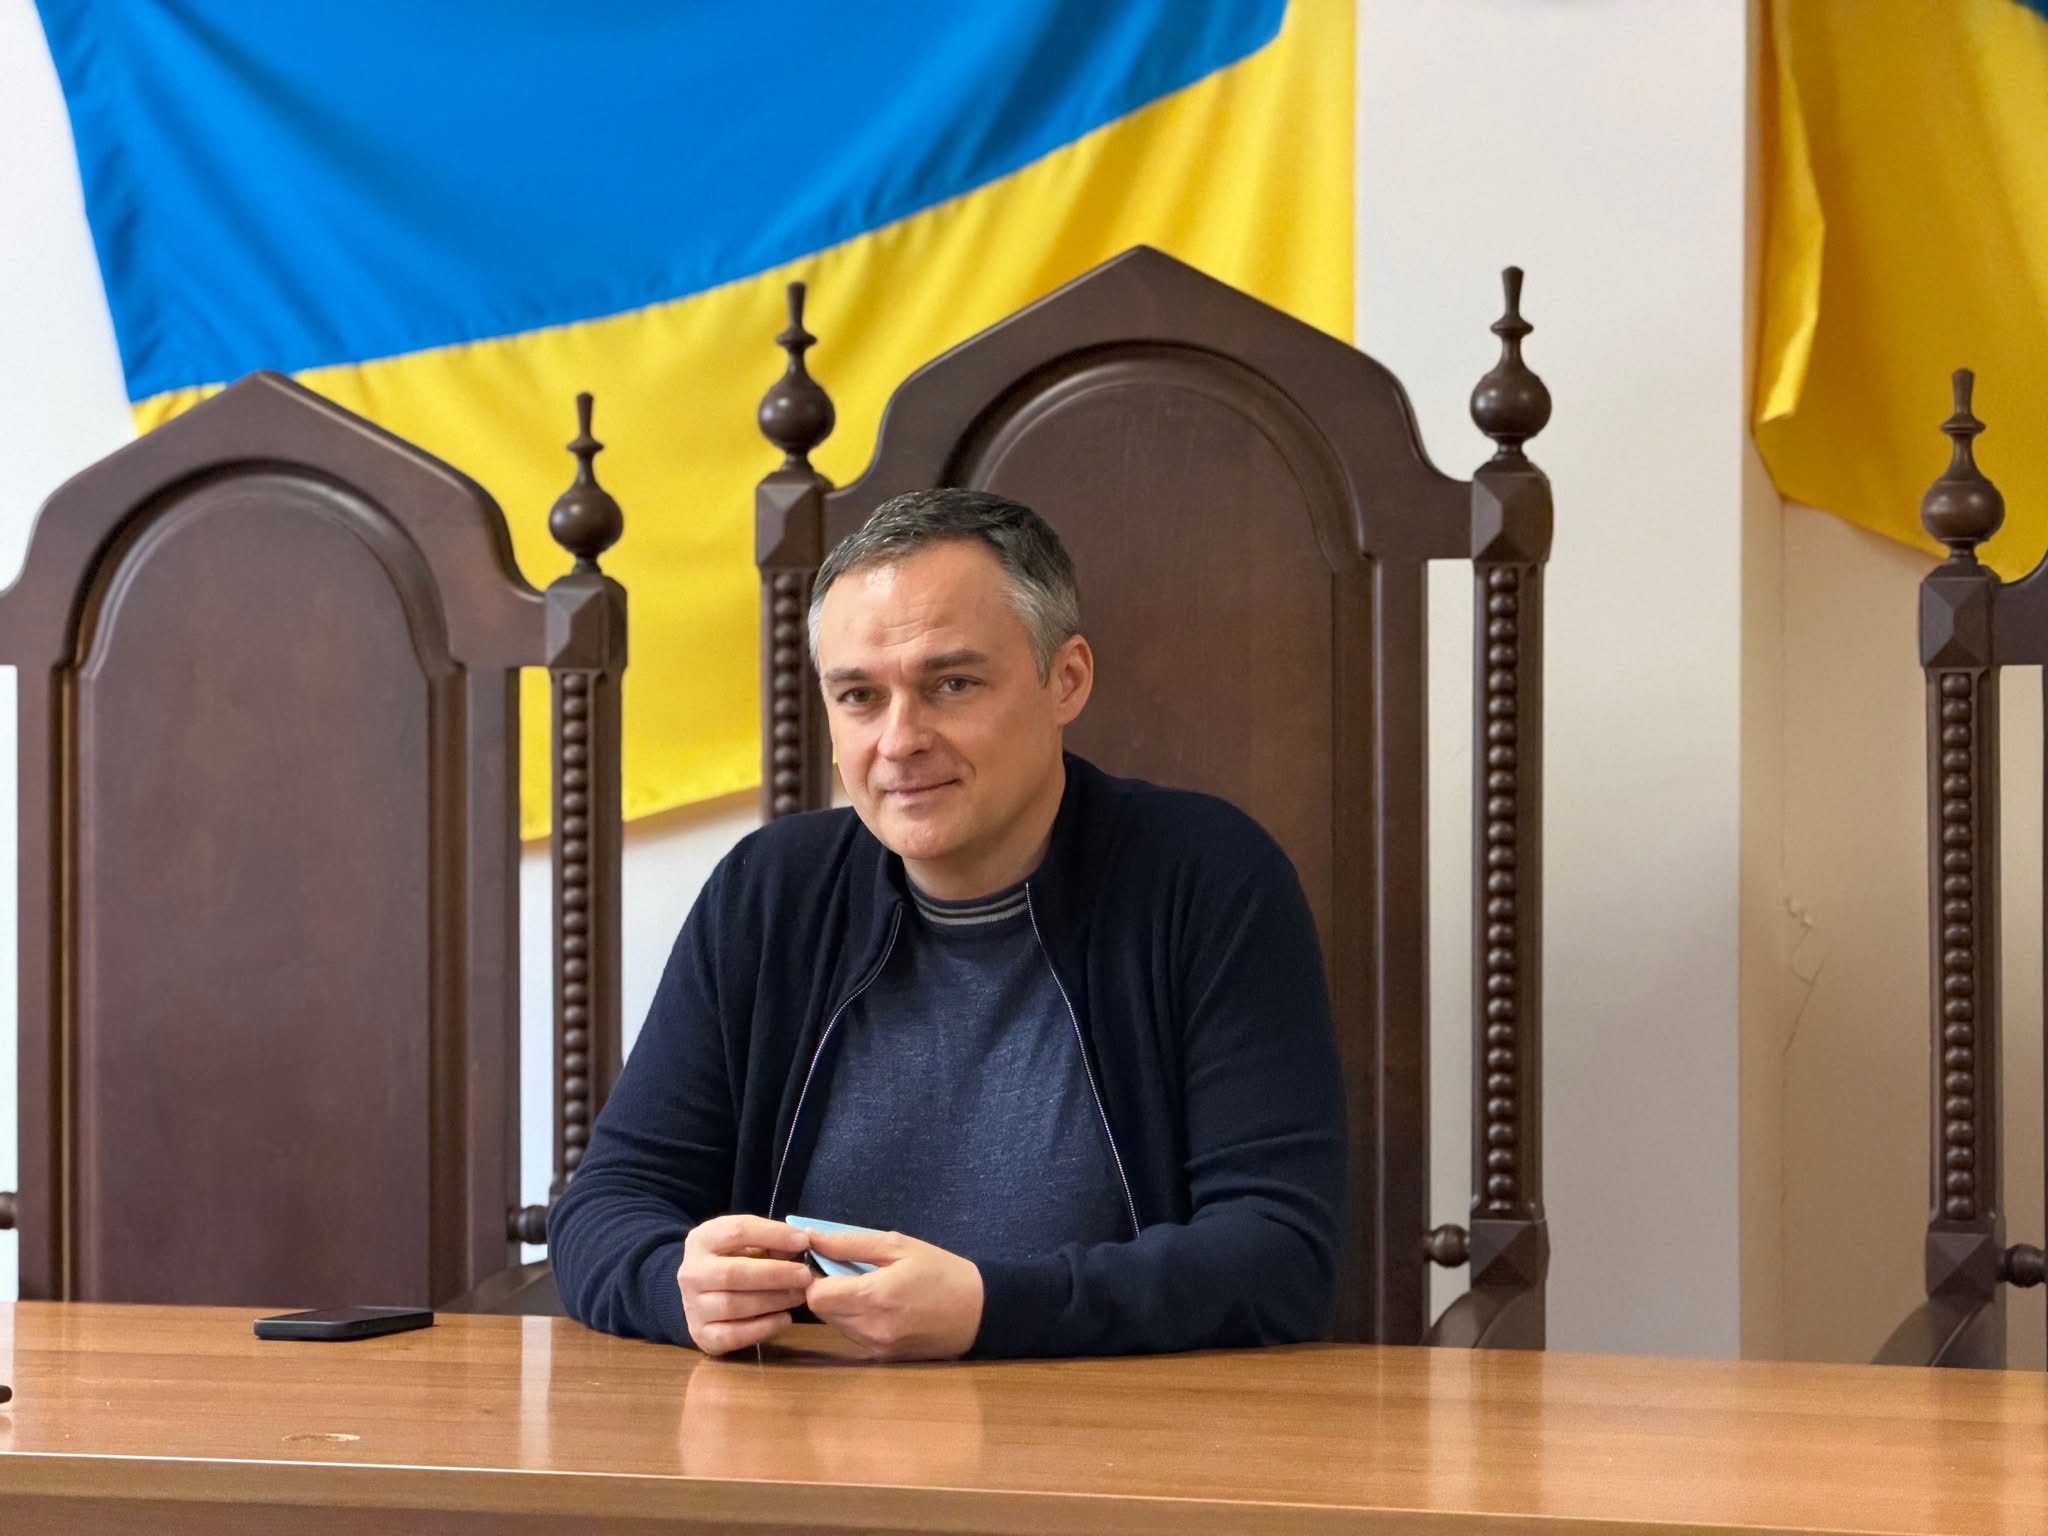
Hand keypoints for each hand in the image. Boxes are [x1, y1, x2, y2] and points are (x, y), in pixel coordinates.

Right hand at [677, 1214, 814, 1355]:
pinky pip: (732, 1335)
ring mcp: (692, 1307)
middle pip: (732, 1273)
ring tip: (799, 1295)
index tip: (803, 1242)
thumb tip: (799, 1245)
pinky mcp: (701, 1335)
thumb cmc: (734, 1260)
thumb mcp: (748, 1242)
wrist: (703, 1294)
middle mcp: (691, 1273)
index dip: (773, 1234)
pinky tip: (785, 1319)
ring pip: (733, 1305)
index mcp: (702, 1240)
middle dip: (774, 1274)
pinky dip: (762, 1328)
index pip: (737, 1231)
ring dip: (773, 1301)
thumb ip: (771, 1242)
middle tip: (805, 1275)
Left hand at [802, 1227, 983, 1360]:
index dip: (813, 1277)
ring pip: (835, 1325)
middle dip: (826, 1290)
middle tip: (846, 1271)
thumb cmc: (942, 1272)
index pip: (815, 1296)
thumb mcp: (900, 1246)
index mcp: (873, 1296)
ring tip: (866, 1287)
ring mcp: (876, 1347)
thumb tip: (812, 1238)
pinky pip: (853, 1336)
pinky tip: (879, 1306)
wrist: (980, 1313)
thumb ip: (851, 1243)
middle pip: (821, 1312)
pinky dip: (856, 1320)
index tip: (825, 1262)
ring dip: (841, 1306)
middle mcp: (870, 1328)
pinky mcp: (883, 1358)